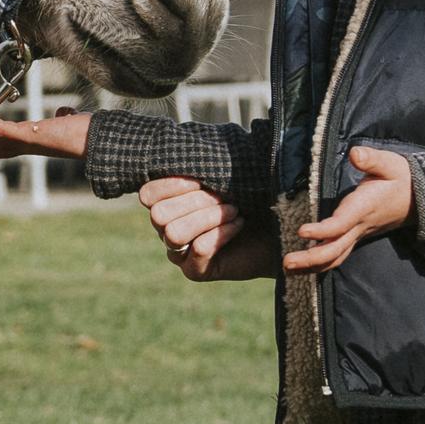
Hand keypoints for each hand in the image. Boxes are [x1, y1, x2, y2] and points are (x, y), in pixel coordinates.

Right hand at [0, 106, 90, 160]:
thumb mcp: (70, 121)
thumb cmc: (87, 131)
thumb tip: (65, 112)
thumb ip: (64, 117)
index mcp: (31, 143)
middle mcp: (25, 146)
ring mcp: (26, 142)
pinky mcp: (30, 136)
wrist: (99, 138)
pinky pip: (3, 131)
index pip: (0, 145)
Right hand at [139, 176, 266, 279]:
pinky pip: (198, 249)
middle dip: (195, 201)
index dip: (171, 185)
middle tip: (225, 197)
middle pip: (158, 215)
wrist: (276, 226)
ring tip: (234, 210)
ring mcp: (178, 252)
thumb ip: (202, 165)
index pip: (148, 195)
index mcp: (166, 202)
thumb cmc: (250, 195)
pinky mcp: (194, 271)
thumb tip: (186, 152)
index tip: (202, 180)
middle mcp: (166, 228)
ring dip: (207, 217)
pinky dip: (221, 232)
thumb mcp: (224, 173)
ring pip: (174, 234)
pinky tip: (239, 223)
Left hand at [281, 145, 414, 272]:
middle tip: (286, 262)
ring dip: (313, 266)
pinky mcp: (357, 237)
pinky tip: (304, 267)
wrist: (419, 198)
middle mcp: (360, 226)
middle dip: (311, 258)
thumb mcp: (389, 164)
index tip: (302, 231)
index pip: (342, 223)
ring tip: (288, 270)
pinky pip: (338, 254)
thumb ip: (371, 159)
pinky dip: (321, 263)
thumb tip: (355, 154)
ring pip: (336, 256)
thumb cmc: (401, 178)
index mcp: (365, 207)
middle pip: (335, 249)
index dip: (322, 230)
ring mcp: (359, 234)